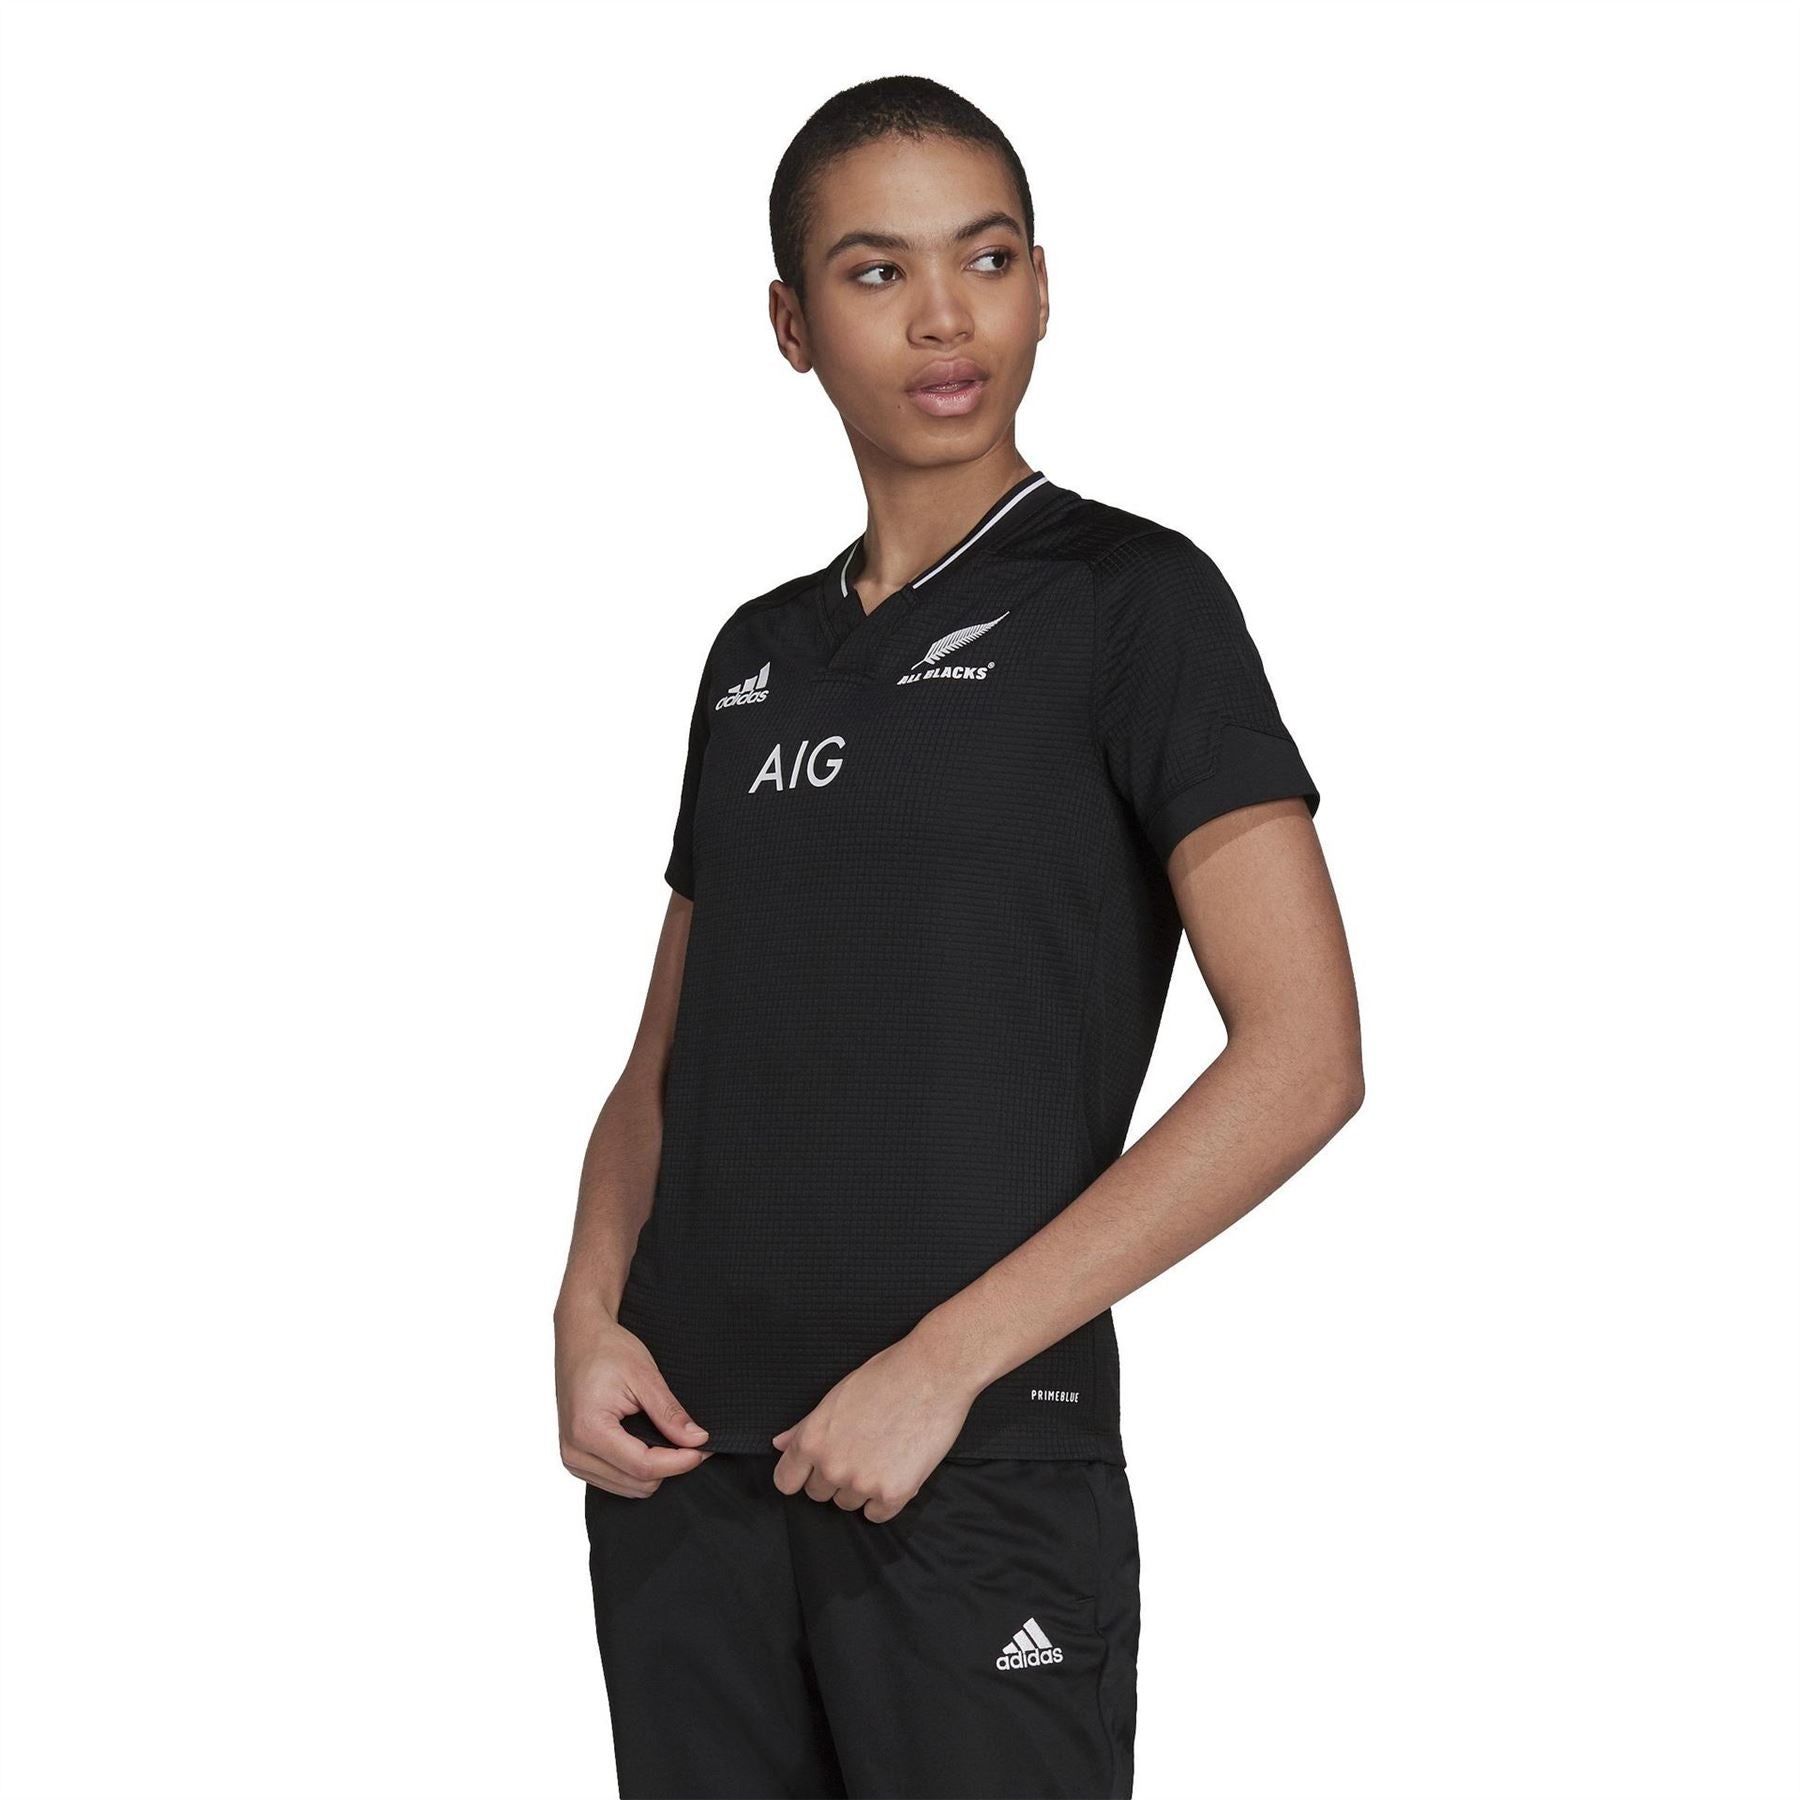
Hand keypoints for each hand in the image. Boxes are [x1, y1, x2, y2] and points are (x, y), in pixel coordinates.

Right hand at [555, 1309, 711, 1496]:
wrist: (578, 1337)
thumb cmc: (607, 1349)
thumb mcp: (644, 1375)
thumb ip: (670, 1413)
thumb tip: (698, 1440)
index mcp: (588, 1430)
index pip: (644, 1467)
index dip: (680, 1462)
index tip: (705, 1448)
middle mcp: (575, 1452)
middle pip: (639, 1484)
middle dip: (671, 1466)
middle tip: (693, 1440)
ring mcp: (572, 1459)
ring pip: (629, 1488)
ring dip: (656, 1470)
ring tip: (672, 1440)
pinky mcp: (576, 1459)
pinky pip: (616, 1480)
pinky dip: (638, 1469)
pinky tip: (650, 1444)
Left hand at [770, 1333, 978, 1521]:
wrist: (932, 1374)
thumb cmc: (885, 1377)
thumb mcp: (836, 1397)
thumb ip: (804, 1426)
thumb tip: (778, 1443)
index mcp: (812, 1440)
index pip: (786, 1481)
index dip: (800, 1474)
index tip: (813, 1469)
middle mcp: (832, 1466)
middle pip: (819, 1494)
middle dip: (834, 1478)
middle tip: (860, 1451)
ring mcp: (862, 1482)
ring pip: (848, 1503)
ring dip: (861, 1488)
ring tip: (882, 1455)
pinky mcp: (894, 1493)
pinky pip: (877, 1515)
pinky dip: (885, 1500)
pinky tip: (895, 1471)